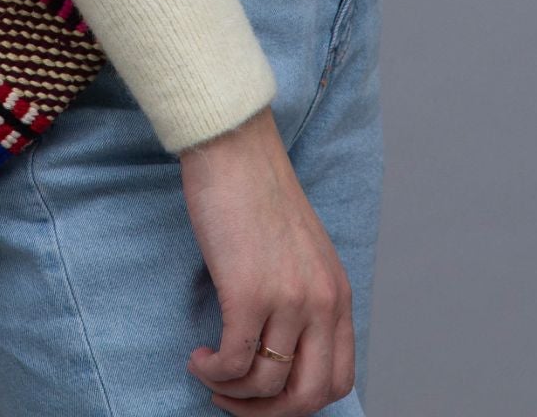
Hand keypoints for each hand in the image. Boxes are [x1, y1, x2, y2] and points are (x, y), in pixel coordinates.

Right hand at [181, 107, 354, 412]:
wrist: (234, 147)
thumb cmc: (256, 190)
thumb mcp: (301, 250)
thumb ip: (304, 294)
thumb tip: (281, 347)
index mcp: (337, 293)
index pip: (338, 379)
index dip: (299, 401)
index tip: (267, 394)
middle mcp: (321, 302)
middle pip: (308, 396)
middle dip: (268, 413)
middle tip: (235, 401)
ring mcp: (287, 299)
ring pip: (265, 383)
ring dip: (231, 392)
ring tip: (208, 372)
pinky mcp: (248, 293)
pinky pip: (234, 362)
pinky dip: (213, 372)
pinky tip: (198, 358)